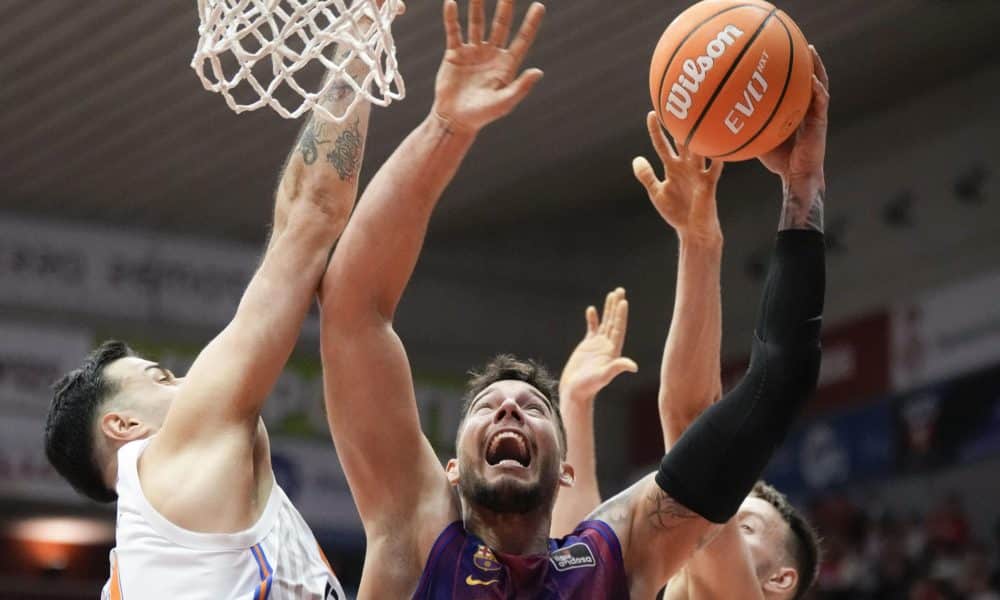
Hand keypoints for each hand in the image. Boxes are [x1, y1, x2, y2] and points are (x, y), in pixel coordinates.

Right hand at [432, 0, 545, 133]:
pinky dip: (451, 19)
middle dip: (505, 6)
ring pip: (477, 23)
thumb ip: (521, 87)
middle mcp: (491, 54)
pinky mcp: (454, 54)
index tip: (539, 6)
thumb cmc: (482, 115)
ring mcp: (473, 52)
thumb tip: (538, 71)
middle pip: (500, 25)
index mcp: (506, 65)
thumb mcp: (504, 102)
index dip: (530, 23)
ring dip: (478, 6)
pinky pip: (453, 32)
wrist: (455, 119)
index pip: (521, 39)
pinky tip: (452, 4)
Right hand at [560, 288, 637, 402]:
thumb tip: (633, 366)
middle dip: (616, 306)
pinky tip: (591, 310)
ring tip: (611, 294)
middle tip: (620, 290)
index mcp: (613, 351)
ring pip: (605, 322)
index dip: (621, 315)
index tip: (623, 301)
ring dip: (608, 309)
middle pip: (614, 321)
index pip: (618, 328)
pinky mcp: (587, 346)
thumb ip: (617, 368)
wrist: (575, 391)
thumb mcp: (603, 376)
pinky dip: (592, 319)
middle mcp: (607, 346)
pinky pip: (592, 328)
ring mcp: (598, 345)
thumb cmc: (589, 386)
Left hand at [632, 113, 723, 246]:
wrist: (693, 230)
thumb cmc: (676, 211)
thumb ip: (647, 176)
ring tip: (697, 118)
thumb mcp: (657, 192)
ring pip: (698, 150)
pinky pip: (714, 169)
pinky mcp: (708, 185)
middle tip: (681, 104)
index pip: (662, 145)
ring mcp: (698, 174)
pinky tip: (720, 148)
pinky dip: (718, 159)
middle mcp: (686, 166)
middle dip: (681, 125)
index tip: (651, 114)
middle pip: (682, 142)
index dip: (656, 131)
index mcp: (673, 167)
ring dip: (697, 136)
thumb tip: (636, 159)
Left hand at [758, 46, 829, 196]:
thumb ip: (747, 126)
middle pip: (808, 78)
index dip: (791, 69)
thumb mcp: (758, 139)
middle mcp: (806, 109)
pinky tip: (813, 80)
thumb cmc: (779, 160)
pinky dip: (818, 91)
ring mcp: (816, 114)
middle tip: (799, 42)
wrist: (797, 176)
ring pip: (820, 85)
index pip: (794, 85)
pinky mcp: (820, 123)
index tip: (781, 52)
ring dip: (817, 67)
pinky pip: (821, 103)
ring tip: (811, 51)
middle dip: (805, 60)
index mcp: (794, 110)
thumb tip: (720, 122)